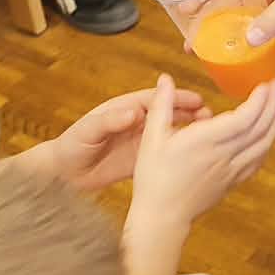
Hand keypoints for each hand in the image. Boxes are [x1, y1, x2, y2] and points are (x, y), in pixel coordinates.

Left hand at [43, 84, 207, 192]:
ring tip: (209, 135)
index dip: (177, 98)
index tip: (197, 99)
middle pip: (168, 114)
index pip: (156, 100)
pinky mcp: (140, 161)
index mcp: (125, 109)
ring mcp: (140, 142)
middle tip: (211, 117)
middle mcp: (136, 123)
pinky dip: (180, 153)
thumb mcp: (88, 130)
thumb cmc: (71, 146)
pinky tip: (195, 157)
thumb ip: (110, 120)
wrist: (62, 175)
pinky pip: (163, 155)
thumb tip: (134, 111)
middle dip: (190, 113)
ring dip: (188, 132)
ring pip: (170, 134)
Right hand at [129, 73, 274, 228]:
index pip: (244, 117)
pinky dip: (268, 142)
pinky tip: (268, 132)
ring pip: (264, 143)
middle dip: (273, 103)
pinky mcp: (234, 180)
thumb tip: (165, 78)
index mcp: (206, 141)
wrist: (162, 217)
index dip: (260, 99)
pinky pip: (259, 159)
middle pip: (260, 127)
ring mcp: (232, 169)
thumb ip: (162, 105)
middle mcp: (224, 155)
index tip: (265, 82)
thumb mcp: (151, 138)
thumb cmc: (154, 178)